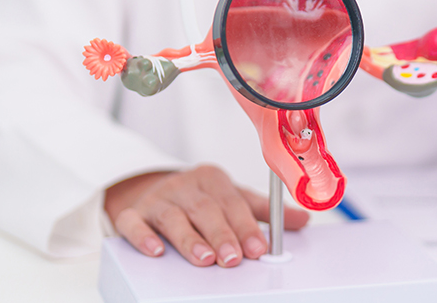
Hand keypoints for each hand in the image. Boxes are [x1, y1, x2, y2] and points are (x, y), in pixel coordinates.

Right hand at [104, 165, 309, 267]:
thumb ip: (263, 212)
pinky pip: (134, 223)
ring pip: (173, 217)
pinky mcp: (133, 213)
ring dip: (189, 240)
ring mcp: (157, 199)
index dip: (246, 226)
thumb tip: (302, 220)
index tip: (259, 248)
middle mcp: (185, 185)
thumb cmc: (200, 199)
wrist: (152, 190)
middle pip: (205, 209)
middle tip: (234, 258)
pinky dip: (143, 236)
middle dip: (222, 235)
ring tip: (205, 259)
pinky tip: (156, 251)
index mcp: (212, 178)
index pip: (232, 202)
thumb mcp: (233, 199)